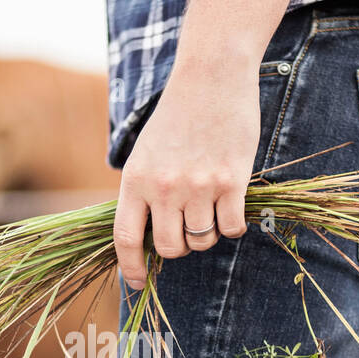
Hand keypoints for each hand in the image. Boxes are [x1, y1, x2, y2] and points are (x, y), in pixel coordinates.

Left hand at [113, 62, 258, 290]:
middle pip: (170, 247)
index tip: (137, 282)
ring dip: (207, 234)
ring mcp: (199, 185)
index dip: (130, 266)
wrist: (212, 76)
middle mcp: (164, 186)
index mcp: (136, 179)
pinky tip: (232, 205)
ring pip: (202, 240)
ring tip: (211, 208)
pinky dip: (233, 226)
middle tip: (188, 229)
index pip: (125, 237)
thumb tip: (146, 235)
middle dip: (180, 248)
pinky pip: (231, 228)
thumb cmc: (179, 115)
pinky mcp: (232, 181)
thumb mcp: (146, 151)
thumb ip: (144, 190)